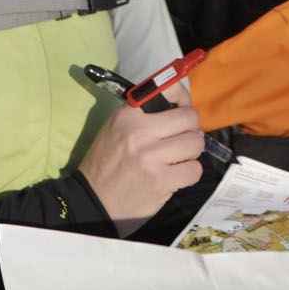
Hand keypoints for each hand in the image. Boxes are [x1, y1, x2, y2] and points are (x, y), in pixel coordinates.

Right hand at [78, 102, 203, 236]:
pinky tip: (175, 175)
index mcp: (127, 115)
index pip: (167, 89)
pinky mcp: (161, 181)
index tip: (182, 106)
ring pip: (195, 143)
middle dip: (191, 128)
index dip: (182, 97)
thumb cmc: (107, 163)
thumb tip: (181, 105)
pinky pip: (194, 170)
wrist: (93, 201)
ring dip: (191, 152)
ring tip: (177, 158)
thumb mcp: (117, 128)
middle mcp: (139, 132)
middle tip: (182, 137)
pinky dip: (189, 173)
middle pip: (189, 118)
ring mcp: (151, 158)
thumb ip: (145, 114)